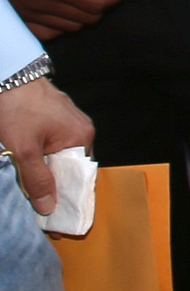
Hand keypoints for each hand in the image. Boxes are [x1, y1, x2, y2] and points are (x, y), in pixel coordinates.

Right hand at [0, 0, 122, 38]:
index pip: (95, 3)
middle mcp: (42, 5)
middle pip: (87, 18)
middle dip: (102, 4)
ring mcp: (30, 15)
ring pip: (71, 28)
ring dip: (85, 15)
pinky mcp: (21, 19)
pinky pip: (49, 34)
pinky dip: (63, 26)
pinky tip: (65, 10)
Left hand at [0, 76, 92, 215]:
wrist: (7, 77)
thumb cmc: (18, 111)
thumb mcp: (24, 151)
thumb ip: (38, 180)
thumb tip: (50, 207)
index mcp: (81, 137)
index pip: (79, 176)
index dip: (66, 195)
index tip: (53, 214)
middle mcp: (81, 128)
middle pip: (67, 166)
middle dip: (50, 182)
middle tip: (32, 199)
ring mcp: (68, 120)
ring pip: (56, 155)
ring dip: (41, 168)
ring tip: (25, 179)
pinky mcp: (53, 116)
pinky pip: (50, 144)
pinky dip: (38, 155)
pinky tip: (23, 160)